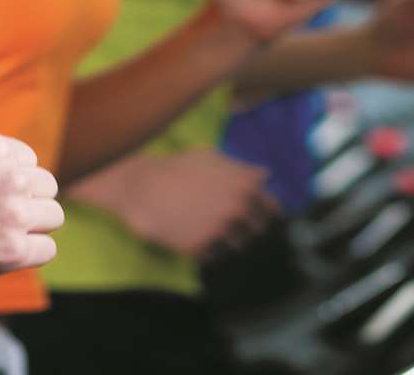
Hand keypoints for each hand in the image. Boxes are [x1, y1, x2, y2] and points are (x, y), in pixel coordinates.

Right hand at [0, 134, 61, 297]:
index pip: (28, 159)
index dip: (11, 179)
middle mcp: (5, 174)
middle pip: (46, 187)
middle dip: (26, 202)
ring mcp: (10, 213)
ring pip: (52, 218)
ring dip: (31, 228)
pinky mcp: (7, 252)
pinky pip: (45, 250)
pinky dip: (28, 255)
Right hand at [89, 150, 278, 260]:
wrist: (141, 186)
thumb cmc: (176, 167)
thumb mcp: (210, 157)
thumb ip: (241, 168)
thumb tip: (264, 175)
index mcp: (244, 186)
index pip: (272, 209)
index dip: (265, 211)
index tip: (256, 214)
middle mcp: (237, 210)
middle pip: (257, 230)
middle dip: (246, 227)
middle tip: (226, 221)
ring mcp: (220, 230)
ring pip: (236, 245)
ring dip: (226, 239)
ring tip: (206, 227)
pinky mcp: (201, 248)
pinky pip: (214, 255)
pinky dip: (207, 249)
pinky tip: (191, 234)